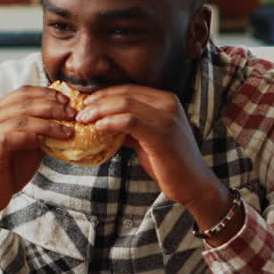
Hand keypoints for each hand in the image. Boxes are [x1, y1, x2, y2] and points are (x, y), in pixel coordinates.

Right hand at [0, 85, 75, 219]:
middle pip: (25, 103)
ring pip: (22, 119)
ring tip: (69, 131)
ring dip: (49, 124)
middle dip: (53, 107)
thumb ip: (42, 129)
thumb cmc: (10, 169)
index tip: (67, 100)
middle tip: (73, 114)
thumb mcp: (31, 144)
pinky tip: (50, 142)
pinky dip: (35, 137)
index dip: (47, 93)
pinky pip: (15, 136)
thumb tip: (68, 118)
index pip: (23, 92)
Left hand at [77, 85, 218, 209]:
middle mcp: (169, 104)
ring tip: (84, 119)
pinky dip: (110, 122)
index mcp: (167, 100)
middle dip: (98, 101)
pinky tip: (98, 128)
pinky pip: (130, 121)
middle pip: (125, 94)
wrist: (194, 184)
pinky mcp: (161, 134)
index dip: (105, 94)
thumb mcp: (148, 139)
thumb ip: (130, 127)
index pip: (129, 89)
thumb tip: (102, 122)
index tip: (86, 103)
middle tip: (80, 112)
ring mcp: (167, 117)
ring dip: (100, 110)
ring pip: (125, 104)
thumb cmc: (170, 163)